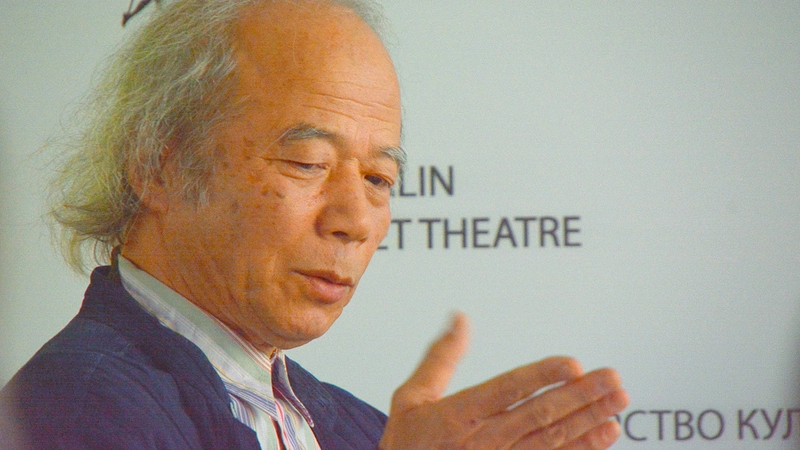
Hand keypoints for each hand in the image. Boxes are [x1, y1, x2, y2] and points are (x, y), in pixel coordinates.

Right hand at [380, 313, 628, 448]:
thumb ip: (440, 359)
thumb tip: (458, 320)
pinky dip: (582, 448)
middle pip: (540, 415)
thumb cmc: (407, 447)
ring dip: (589, 420)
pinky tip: (605, 434)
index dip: (542, 377)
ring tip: (616, 402)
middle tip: (611, 378)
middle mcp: (483, 441)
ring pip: (552, 440)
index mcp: (459, 416)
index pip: (508, 391)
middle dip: (580, 395)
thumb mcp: (412, 400)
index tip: (572, 364)